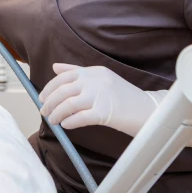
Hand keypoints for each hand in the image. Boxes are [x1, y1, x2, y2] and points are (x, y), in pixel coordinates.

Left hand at [38, 63, 162, 137]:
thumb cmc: (124, 97)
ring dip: (56, 113)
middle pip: (63, 90)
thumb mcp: (102, 78)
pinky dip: (69, 122)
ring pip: (68, 104)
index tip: (42, 97)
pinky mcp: (104, 113)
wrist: (148, 111)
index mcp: (94, 71)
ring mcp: (100, 96)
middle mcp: (96, 81)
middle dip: (49, 102)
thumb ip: (78, 72)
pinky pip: (79, 118)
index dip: (50, 87)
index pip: (64, 76)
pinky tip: (65, 125)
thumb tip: (55, 67)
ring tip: (53, 120)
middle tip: (44, 112)